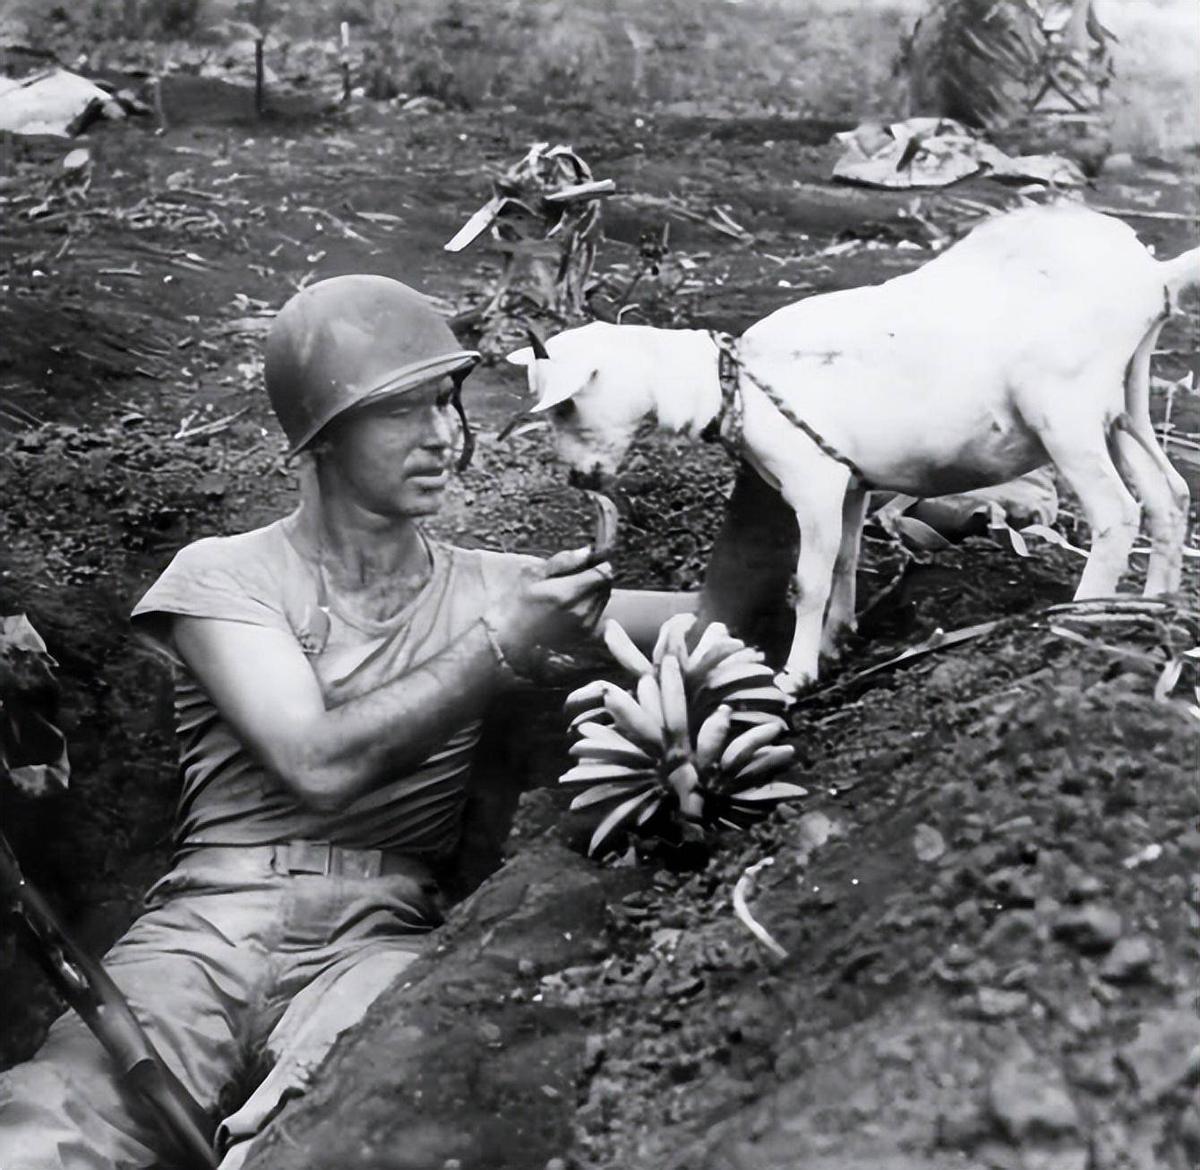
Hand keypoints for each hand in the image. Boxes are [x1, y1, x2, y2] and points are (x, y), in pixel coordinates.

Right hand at [486, 546, 612, 669]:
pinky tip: (574, 605)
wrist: (518, 634)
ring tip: (574, 591)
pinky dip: (592, 604)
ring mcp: (584, 625)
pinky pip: (599, 611)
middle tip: (580, 576)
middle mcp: (579, 611)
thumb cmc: (525, 600)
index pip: (602, 574)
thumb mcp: (538, 574)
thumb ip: (564, 561)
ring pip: (604, 597)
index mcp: (565, 593)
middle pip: (605, 585)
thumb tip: (588, 551)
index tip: (592, 562)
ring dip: (595, 590)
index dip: (600, 564)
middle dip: (597, 576)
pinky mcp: (586, 634)